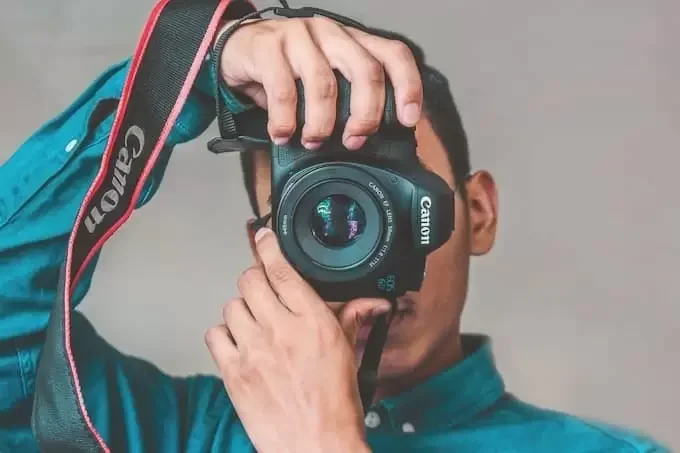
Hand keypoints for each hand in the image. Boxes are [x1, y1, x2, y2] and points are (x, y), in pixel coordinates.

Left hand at [205, 227, 389, 452]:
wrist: (315, 446)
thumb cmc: (334, 405)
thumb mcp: (348, 353)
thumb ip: (353, 317)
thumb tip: (374, 302)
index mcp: (313, 321)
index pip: (282, 269)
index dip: (268, 246)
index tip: (263, 236)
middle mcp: (281, 330)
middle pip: (250, 280)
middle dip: (256, 280)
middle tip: (264, 291)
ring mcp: (253, 350)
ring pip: (232, 305)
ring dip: (243, 310)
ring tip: (256, 324)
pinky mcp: (233, 372)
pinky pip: (215, 334)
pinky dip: (224, 335)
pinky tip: (240, 344)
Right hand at [217, 16, 422, 149]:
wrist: (237, 49)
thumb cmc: (287, 69)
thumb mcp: (323, 79)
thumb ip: (347, 98)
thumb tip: (368, 138)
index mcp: (352, 41)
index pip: (393, 55)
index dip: (407, 87)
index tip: (408, 120)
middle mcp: (331, 34)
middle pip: (366, 71)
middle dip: (366, 114)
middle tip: (354, 140)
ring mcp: (300, 37)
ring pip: (325, 84)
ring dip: (322, 123)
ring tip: (313, 141)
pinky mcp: (268, 47)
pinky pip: (283, 90)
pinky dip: (285, 121)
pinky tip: (282, 134)